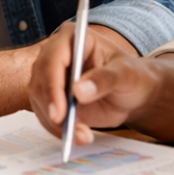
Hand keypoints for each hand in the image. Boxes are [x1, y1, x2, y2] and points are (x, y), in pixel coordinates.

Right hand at [27, 21, 145, 143]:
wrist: (134, 94)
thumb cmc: (132, 76)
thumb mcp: (126, 75)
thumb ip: (105, 79)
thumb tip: (79, 91)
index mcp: (73, 38)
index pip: (53, 59)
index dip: (53, 86)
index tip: (60, 112)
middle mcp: (55, 54)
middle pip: (40, 81)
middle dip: (53, 109)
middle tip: (69, 131)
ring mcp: (51, 76)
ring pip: (39, 101)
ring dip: (56, 123)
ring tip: (82, 136)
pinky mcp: (52, 96)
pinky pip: (46, 114)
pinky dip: (58, 129)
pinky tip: (78, 135)